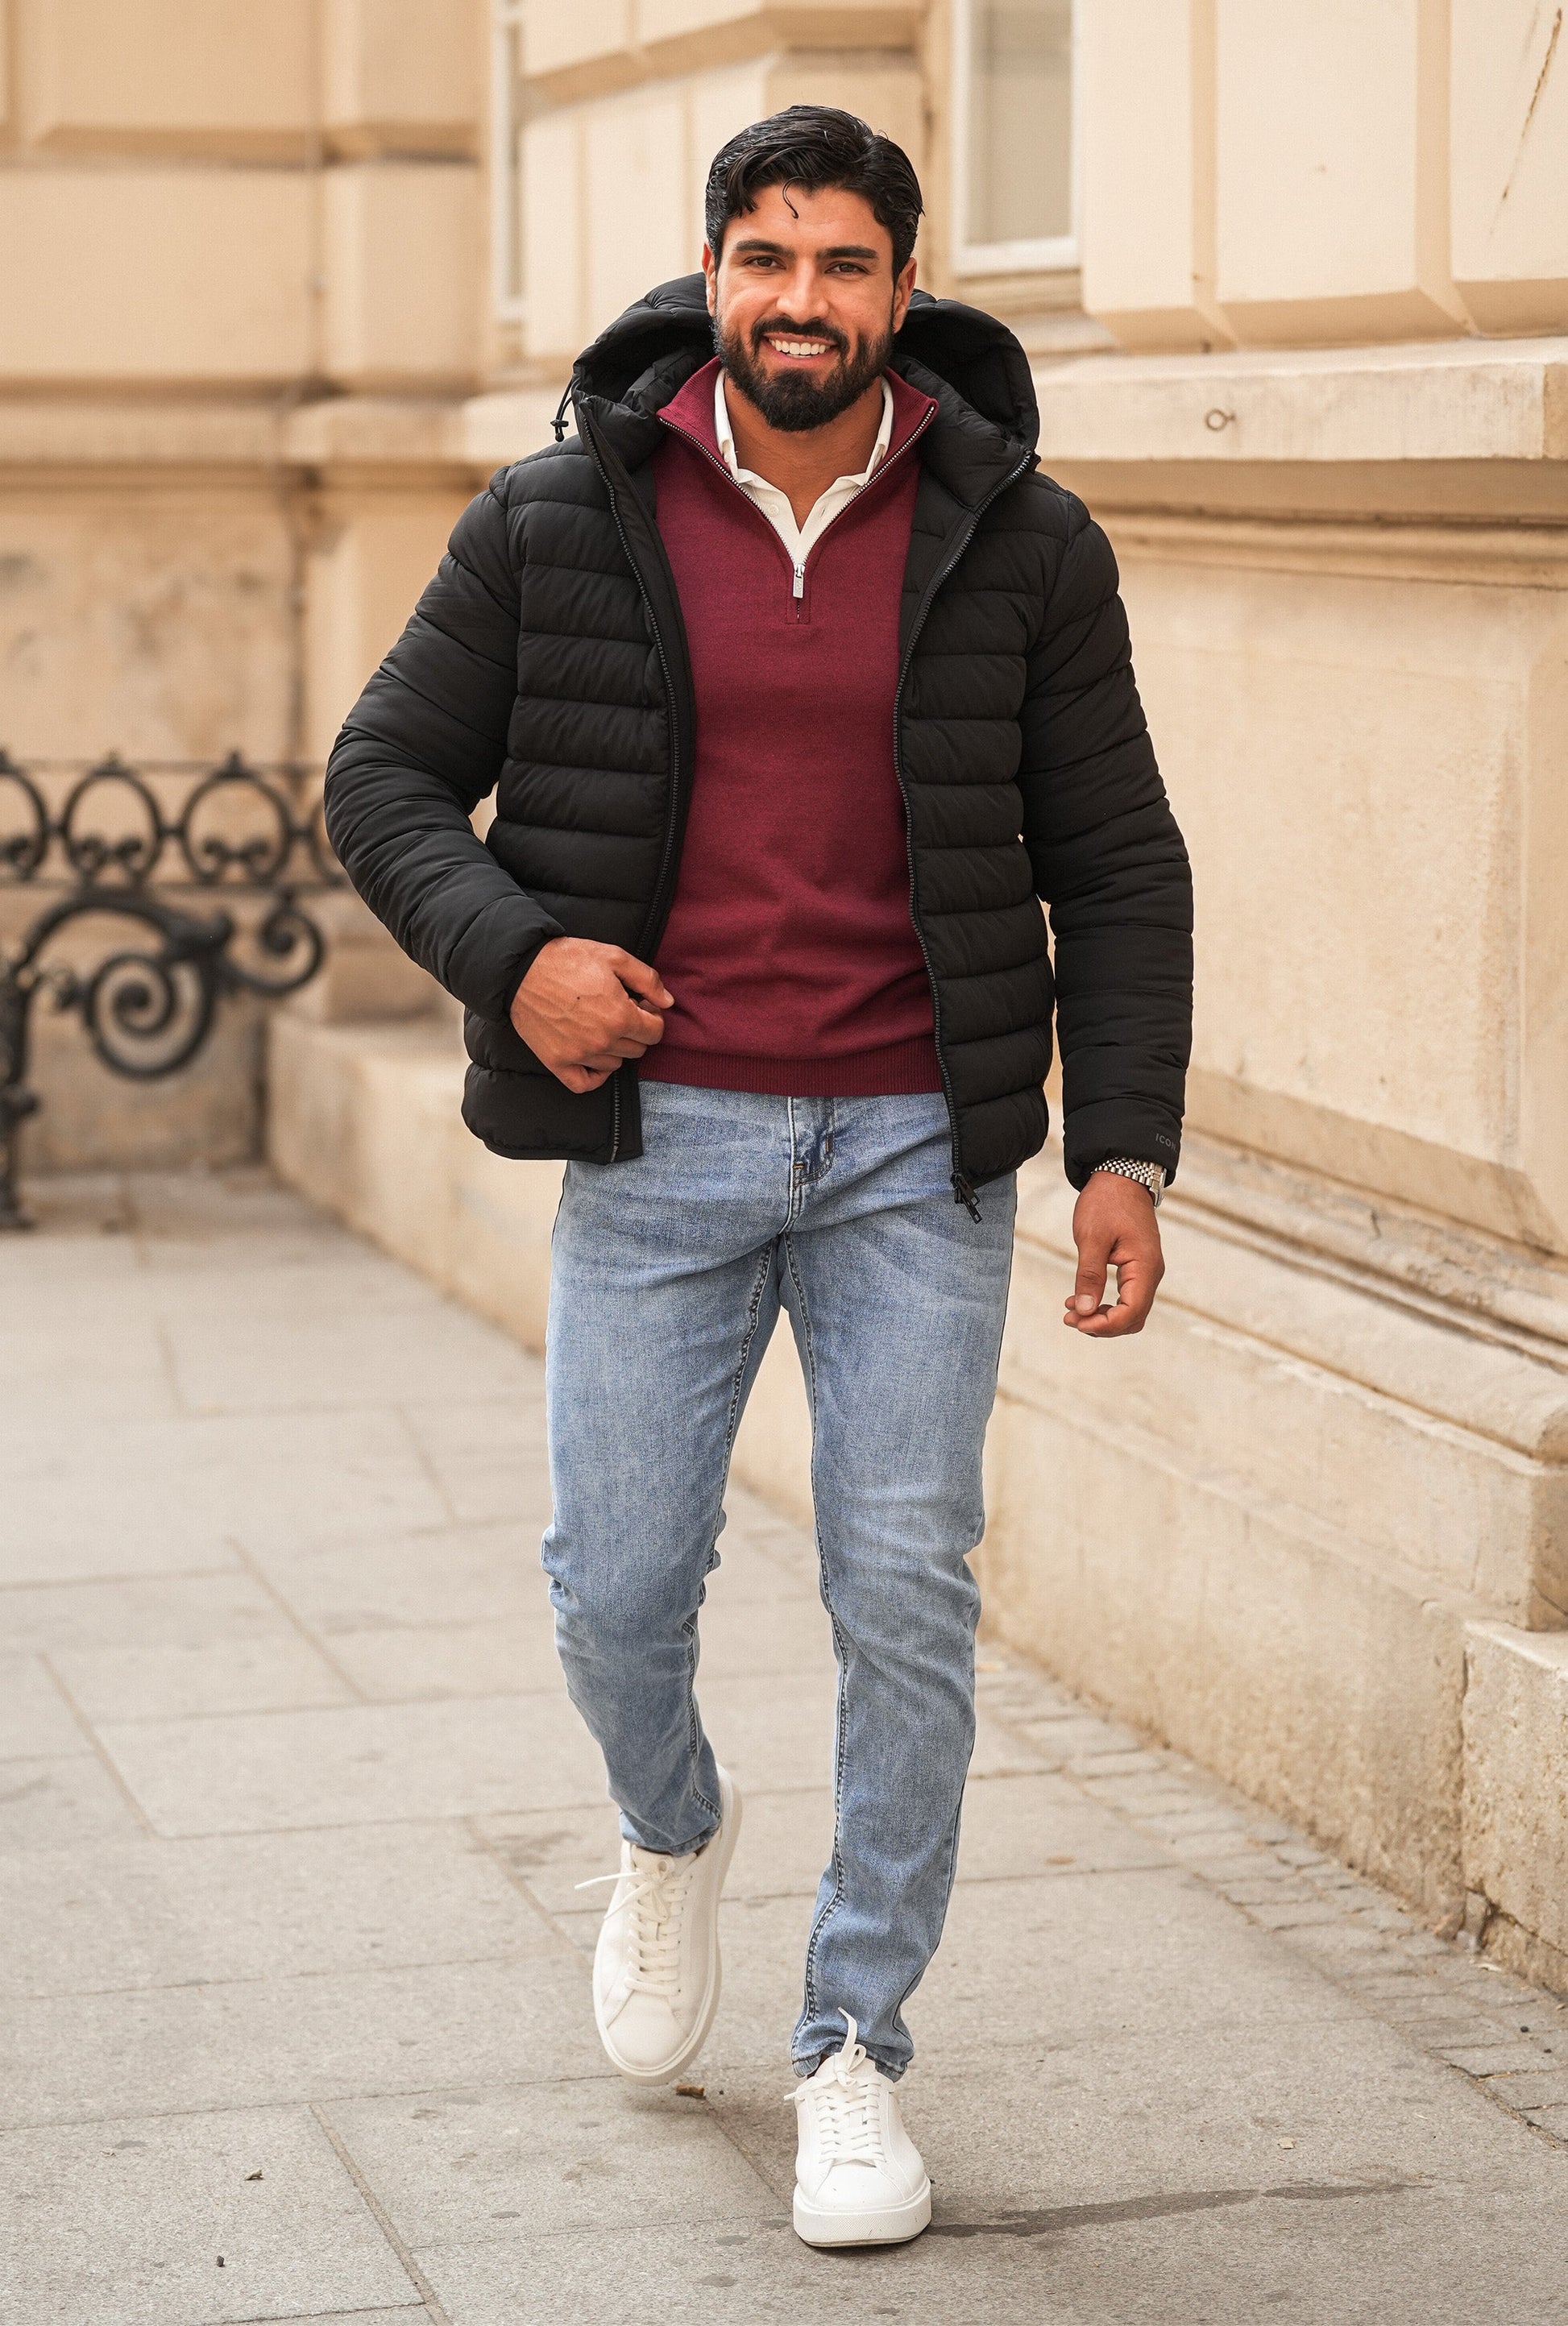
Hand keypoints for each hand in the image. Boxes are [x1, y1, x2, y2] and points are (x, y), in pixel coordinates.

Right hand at [509, 937, 672, 1094]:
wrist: (521, 969)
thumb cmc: (568, 959)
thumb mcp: (614, 957)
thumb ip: (647, 979)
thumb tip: (668, 1002)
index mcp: (620, 1016)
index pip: (655, 1032)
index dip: (652, 1016)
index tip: (639, 1003)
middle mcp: (602, 1041)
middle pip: (638, 1049)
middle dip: (635, 1030)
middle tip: (620, 1010)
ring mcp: (579, 1055)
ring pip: (615, 1063)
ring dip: (615, 1047)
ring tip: (601, 1024)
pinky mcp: (557, 1062)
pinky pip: (585, 1083)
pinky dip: (595, 1075)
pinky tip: (595, 1058)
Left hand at [1063, 1170, 1165, 1337]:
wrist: (1121, 1176)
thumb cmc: (1107, 1202)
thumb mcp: (1092, 1238)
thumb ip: (1089, 1275)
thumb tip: (1085, 1310)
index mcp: (1144, 1267)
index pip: (1131, 1312)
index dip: (1105, 1325)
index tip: (1077, 1321)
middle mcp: (1151, 1273)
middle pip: (1133, 1317)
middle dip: (1102, 1325)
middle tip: (1070, 1318)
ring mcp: (1146, 1271)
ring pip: (1130, 1310)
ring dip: (1103, 1316)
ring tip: (1072, 1311)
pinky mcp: (1137, 1267)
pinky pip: (1126, 1296)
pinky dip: (1105, 1304)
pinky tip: (1081, 1299)